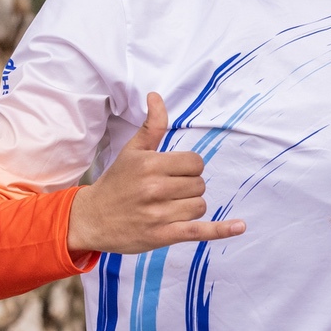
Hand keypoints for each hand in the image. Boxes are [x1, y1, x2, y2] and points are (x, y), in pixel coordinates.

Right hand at [66, 93, 245, 253]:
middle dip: (188, 187)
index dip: (189, 168)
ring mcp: (159, 213)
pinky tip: (239, 226)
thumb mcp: (132, 151)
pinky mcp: (163, 235)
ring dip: (189, 207)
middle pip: (199, 184)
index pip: (195, 162)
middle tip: (166, 192)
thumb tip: (156, 96)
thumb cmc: (116, 182)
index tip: (173, 174)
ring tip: (167, 208)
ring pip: (199, 205)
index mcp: (150, 164)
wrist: (91, 218)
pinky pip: (199, 231)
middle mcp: (155, 188)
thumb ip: (152, 126)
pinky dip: (221, 230)